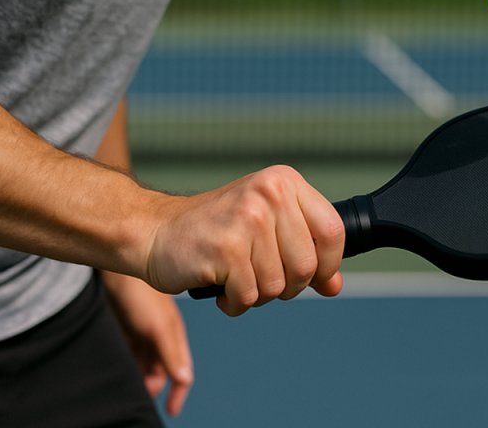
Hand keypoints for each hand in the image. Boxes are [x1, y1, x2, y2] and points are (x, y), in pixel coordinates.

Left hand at [101, 271, 193, 416]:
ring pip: (144, 365)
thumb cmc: (140, 294)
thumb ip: (172, 353)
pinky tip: (117, 371)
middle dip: (154, 387)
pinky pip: (128, 355)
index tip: (171, 411)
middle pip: (161, 371)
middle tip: (139, 400)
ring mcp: (142, 333)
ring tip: (127, 388)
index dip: (178, 392)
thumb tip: (185, 379)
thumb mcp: (159, 327)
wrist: (114, 267)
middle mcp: (160, 337)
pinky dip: (126, 365)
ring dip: (139, 377)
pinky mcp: (124, 329)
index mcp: (174, 337)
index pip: (181, 371)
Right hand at [144, 165, 345, 315]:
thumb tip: (334, 285)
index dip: (328, 264)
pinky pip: (249, 297)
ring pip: (278, 286)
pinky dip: (235, 304)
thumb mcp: (266, 229)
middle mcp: (269, 194)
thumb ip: (304, 251)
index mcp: (285, 182)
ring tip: (235, 278)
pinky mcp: (226, 248)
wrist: (153, 231)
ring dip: (256, 295)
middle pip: (307, 266)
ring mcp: (247, 219)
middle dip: (287, 287)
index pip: (333, 230)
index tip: (312, 276)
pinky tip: (220, 287)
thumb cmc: (214, 231)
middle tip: (260, 279)